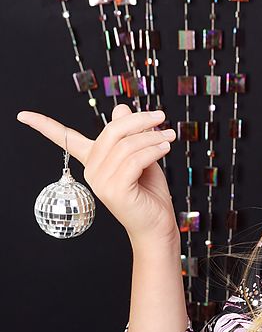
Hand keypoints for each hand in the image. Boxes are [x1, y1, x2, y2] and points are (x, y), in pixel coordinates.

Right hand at [17, 104, 179, 250]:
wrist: (157, 223)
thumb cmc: (149, 190)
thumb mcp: (141, 155)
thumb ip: (130, 134)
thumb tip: (121, 108)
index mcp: (94, 160)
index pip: (65, 140)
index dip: (44, 126)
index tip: (23, 115)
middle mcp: (92, 170)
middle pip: (111, 131)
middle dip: (139, 120)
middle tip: (161, 116)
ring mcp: (100, 181)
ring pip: (126, 145)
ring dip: (152, 136)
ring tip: (168, 137)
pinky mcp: (114, 190)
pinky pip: (134, 160)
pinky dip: (153, 150)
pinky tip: (165, 148)